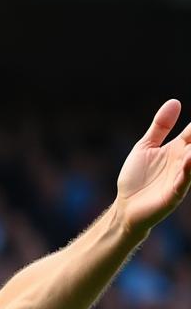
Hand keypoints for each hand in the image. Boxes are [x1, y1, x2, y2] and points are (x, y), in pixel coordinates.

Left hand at [116, 100, 190, 237]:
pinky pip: (184, 180)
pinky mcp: (174, 193)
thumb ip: (160, 126)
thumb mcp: (145, 147)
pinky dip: (189, 169)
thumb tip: (175, 102)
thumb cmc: (136, 178)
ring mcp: (181, 177)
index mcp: (178, 148)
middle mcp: (184, 161)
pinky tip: (190, 157)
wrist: (125, 206)